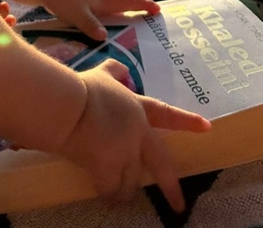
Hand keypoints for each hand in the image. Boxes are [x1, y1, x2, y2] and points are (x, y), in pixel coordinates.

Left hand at [42, 0, 160, 39]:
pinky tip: (101, 33)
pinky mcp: (81, 4)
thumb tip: (104, 37)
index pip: (129, 2)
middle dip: (136, 15)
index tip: (158, 10)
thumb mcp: (77, 12)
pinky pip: (99, 15)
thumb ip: (90, 24)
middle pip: (123, 7)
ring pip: (111, 11)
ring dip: (120, 20)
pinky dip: (105, 22)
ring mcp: (91, 1)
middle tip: (148, 27)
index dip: (144, 5)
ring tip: (127, 35)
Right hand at [61, 59, 210, 211]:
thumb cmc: (83, 89)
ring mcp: (125, 153)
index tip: (207, 127)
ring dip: (125, 190)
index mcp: (137, 109)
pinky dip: (107, 192)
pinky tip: (104, 194)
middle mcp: (136, 133)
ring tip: (118, 196)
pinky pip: (111, 189)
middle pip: (160, 165)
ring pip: (131, 182)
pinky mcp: (110, 169)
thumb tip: (123, 69)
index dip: (186, 121)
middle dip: (171, 188)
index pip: (166, 114)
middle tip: (178, 205)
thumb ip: (114, 72)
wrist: (66, 107)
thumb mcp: (102, 74)